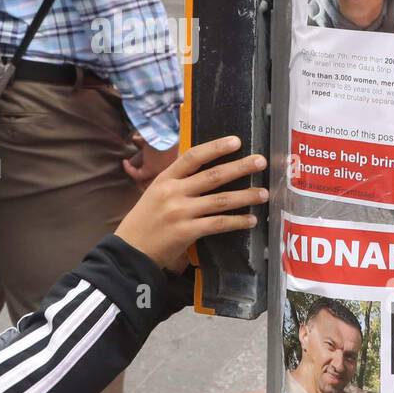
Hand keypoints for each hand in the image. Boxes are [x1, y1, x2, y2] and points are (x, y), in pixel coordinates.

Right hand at [115, 136, 267, 271]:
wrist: (130, 251)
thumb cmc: (144, 220)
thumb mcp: (155, 192)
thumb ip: (177, 181)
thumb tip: (204, 167)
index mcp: (165, 178)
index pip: (192, 156)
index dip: (215, 147)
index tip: (236, 141)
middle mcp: (173, 192)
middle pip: (213, 176)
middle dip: (240, 167)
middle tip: (261, 161)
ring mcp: (180, 212)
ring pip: (220, 200)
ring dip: (245, 196)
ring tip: (263, 193)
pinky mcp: (186, 232)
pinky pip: (218, 224)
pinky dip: (237, 222)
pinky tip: (250, 220)